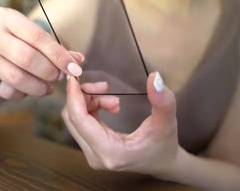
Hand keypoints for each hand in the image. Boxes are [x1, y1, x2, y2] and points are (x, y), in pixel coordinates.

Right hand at [0, 7, 83, 99]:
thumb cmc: (17, 41)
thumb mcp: (33, 37)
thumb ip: (56, 48)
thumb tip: (78, 61)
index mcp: (5, 17)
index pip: (37, 36)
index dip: (58, 55)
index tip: (74, 68)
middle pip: (26, 58)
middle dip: (49, 71)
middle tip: (60, 77)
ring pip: (15, 77)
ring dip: (38, 86)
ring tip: (48, 88)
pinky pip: (5, 90)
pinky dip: (22, 93)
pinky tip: (29, 89)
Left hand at [61, 72, 178, 175]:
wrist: (163, 163)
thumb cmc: (165, 145)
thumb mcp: (167, 122)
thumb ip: (163, 101)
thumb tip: (154, 78)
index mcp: (110, 151)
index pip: (80, 121)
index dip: (74, 97)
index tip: (74, 78)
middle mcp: (96, 156)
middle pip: (72, 119)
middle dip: (83, 97)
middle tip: (104, 86)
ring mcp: (92, 154)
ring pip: (75, 120)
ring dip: (89, 102)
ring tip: (114, 100)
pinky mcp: (92, 149)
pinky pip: (81, 123)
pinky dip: (91, 109)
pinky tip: (110, 106)